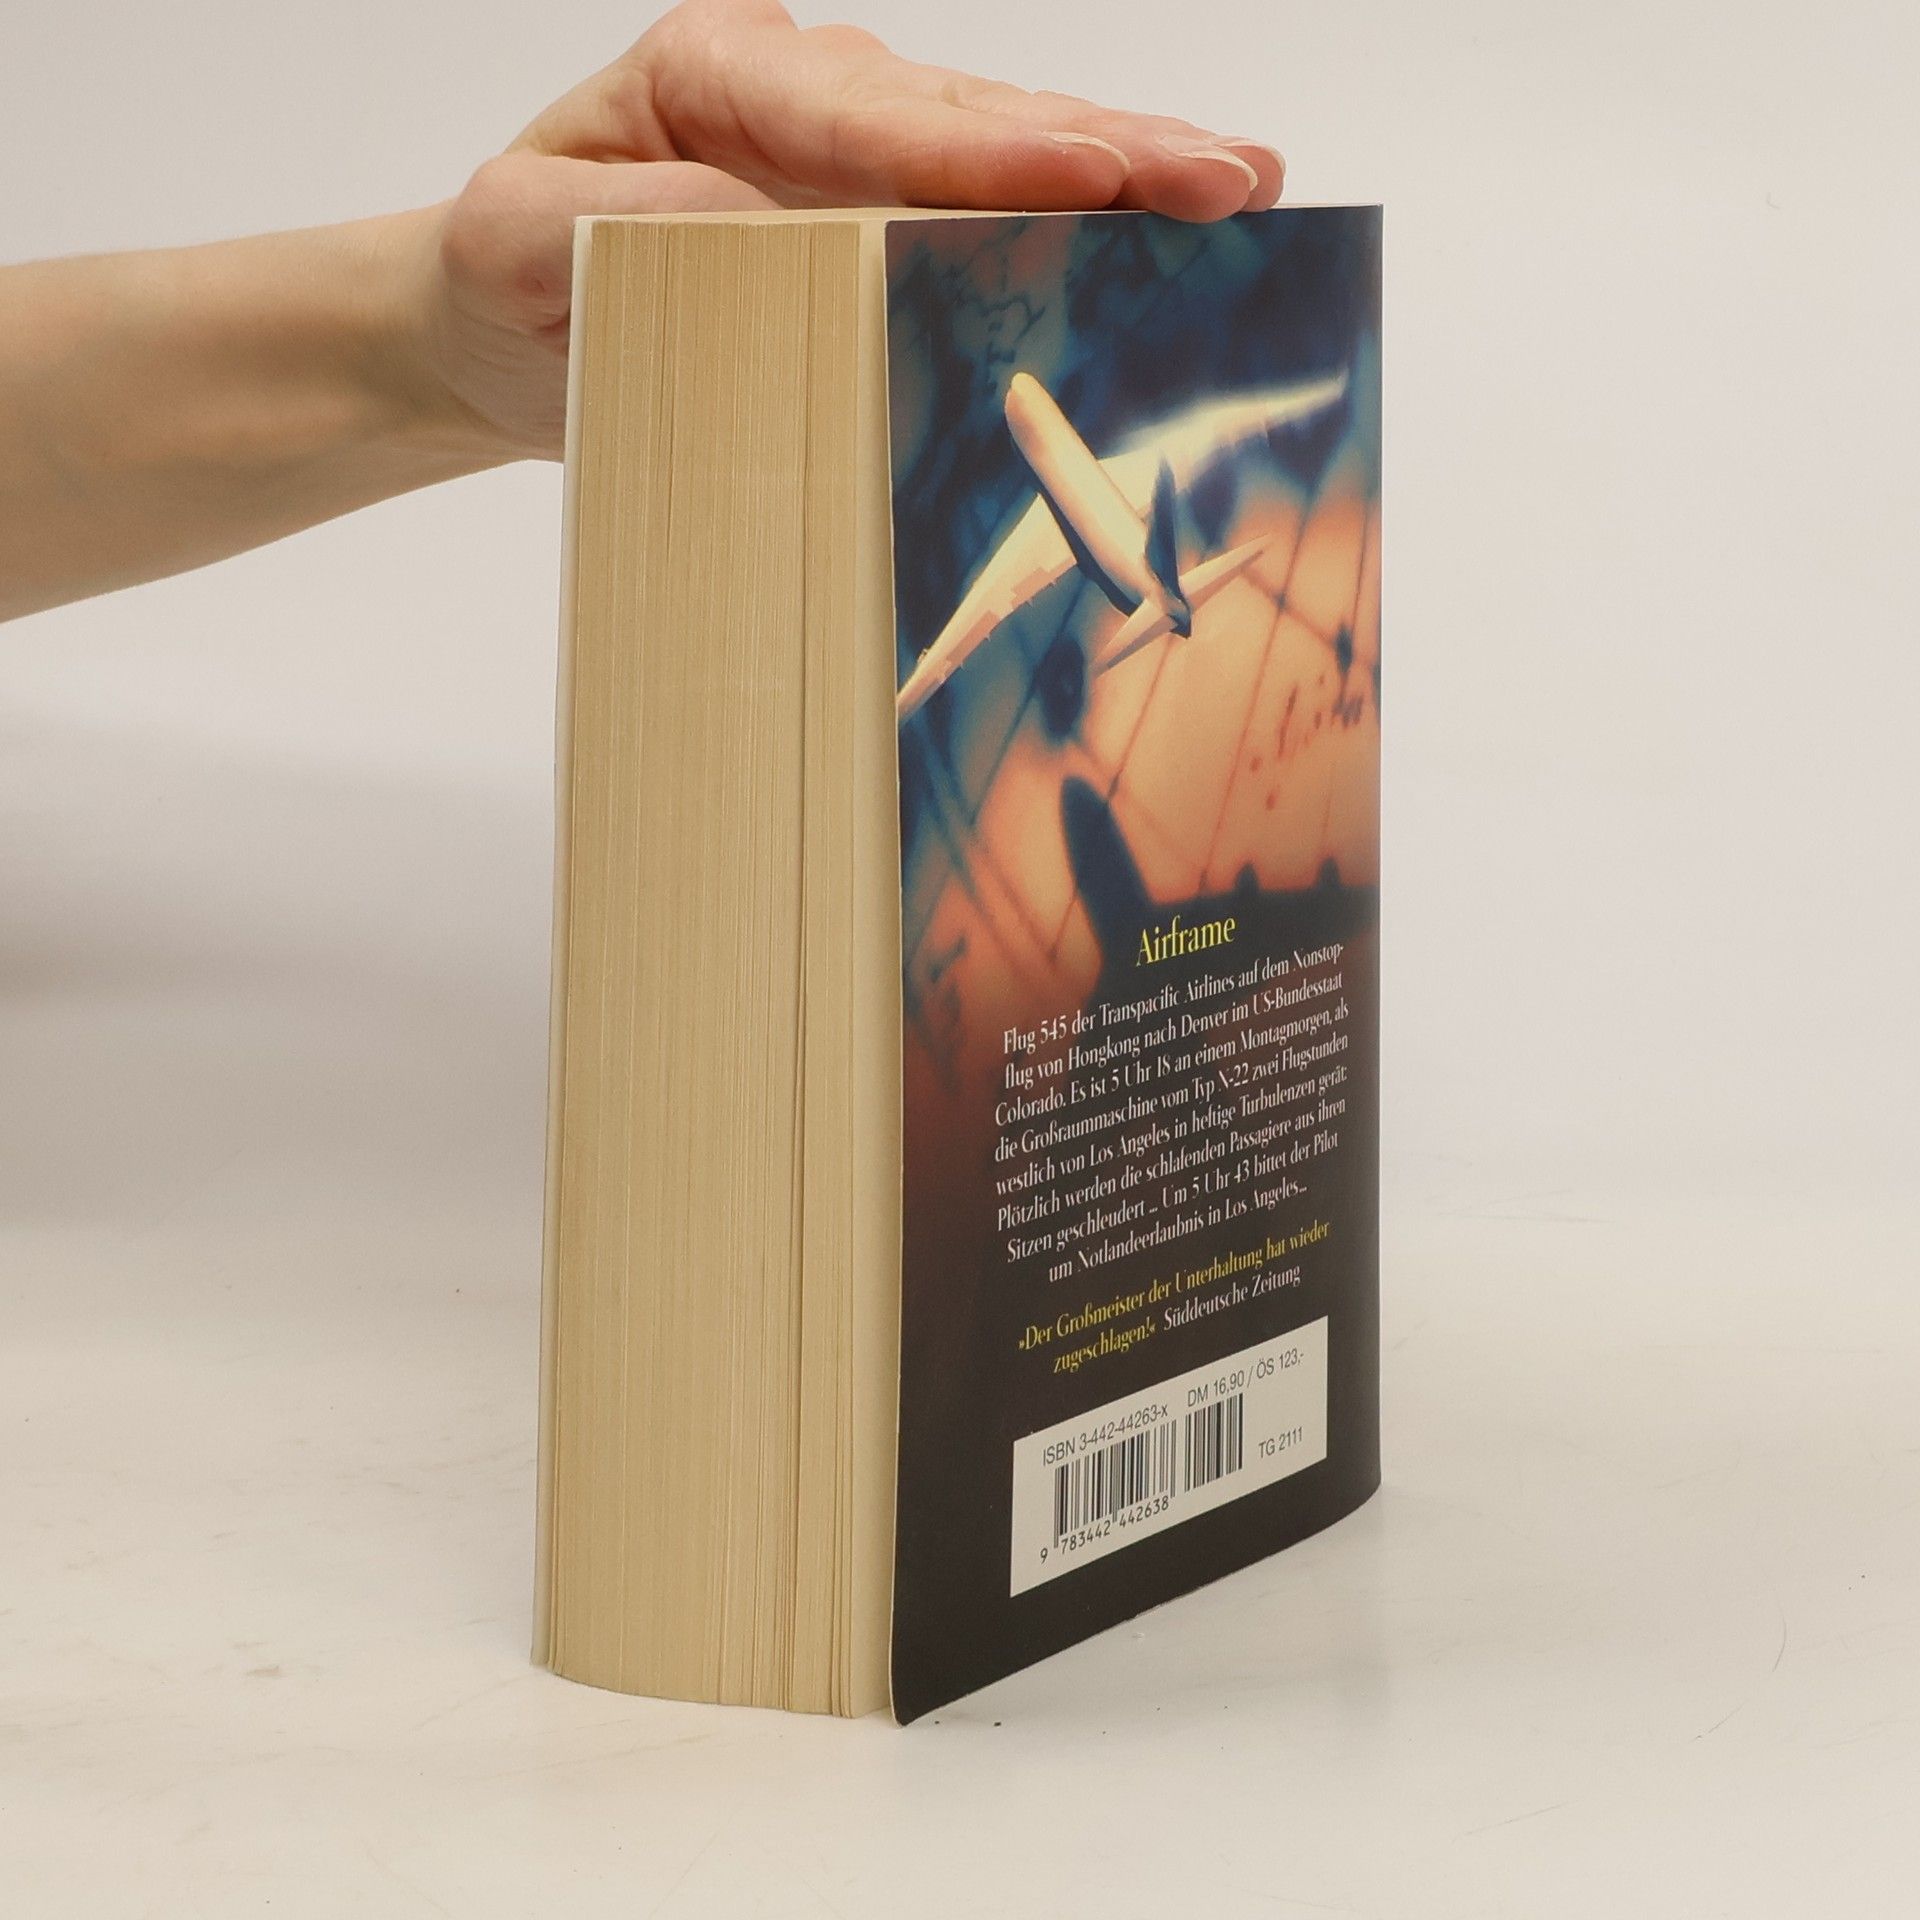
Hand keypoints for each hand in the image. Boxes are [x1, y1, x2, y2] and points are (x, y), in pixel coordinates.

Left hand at [408, 0, 1283, 459]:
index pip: (870, 115)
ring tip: (1243, 186)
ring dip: (1129, 174)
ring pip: (1008, 153)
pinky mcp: (881, 226)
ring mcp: (855, 160)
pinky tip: (1173, 227)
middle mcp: (808, 101)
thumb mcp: (512, 245)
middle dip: (1109, 147)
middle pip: (975, 118)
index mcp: (720, 78)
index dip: (985, 149)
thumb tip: (756, 222)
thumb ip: (610, 224)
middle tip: (1228, 177)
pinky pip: (996, 215)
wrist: (499, 326)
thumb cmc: (505, 280)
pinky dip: (1089, 223)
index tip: (1088, 169)